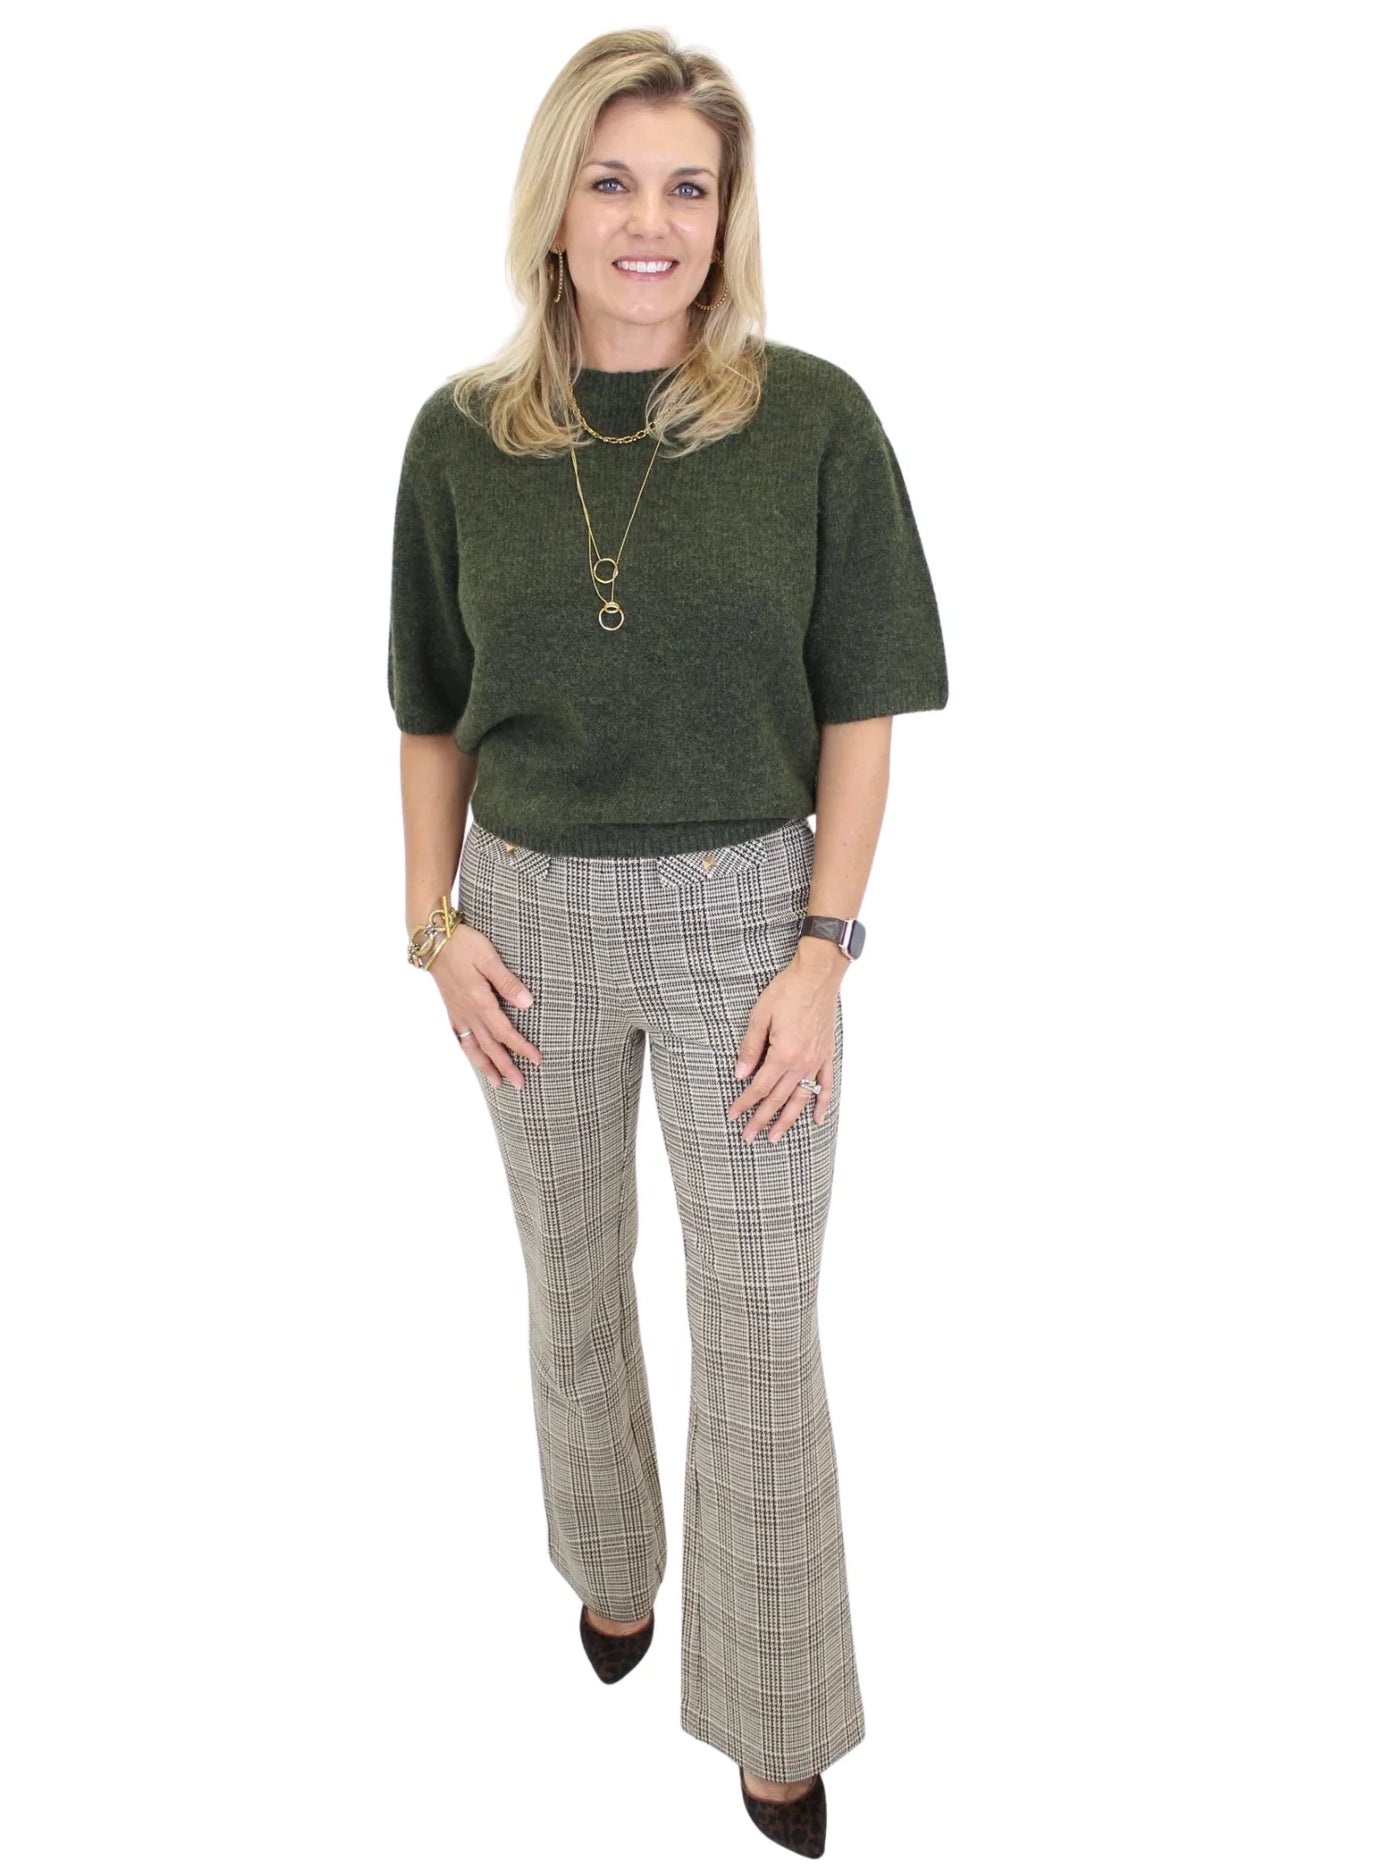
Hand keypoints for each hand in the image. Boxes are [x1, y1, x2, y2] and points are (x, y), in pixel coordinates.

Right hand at [430, 924, 540, 1088]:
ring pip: (472, 1046)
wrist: (432, 939)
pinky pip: (459, 1036)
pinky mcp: (450, 1006)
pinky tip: (473, 1056)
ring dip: (486, 1065)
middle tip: (521, 1085)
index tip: (537, 1060)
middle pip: (490, 1046)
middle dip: (506, 1066)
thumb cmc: (463, 943)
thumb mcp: (489, 957)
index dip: (521, 1048)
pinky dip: (468, 1050)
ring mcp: (457, 1011)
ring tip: (497, 1082)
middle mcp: (467, 1011)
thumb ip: (507, 982)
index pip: (505, 1032)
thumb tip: (527, 1004)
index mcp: (479, 1001)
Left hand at [726, 949, 842, 1143]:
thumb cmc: (787, 991)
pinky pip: (826, 1085)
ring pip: (801, 1098)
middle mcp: (801, 1062)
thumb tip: (740, 1074)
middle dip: (762, 1120)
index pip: (758, 1087)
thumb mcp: (759, 1016)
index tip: (733, 1116)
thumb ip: (750, 1048)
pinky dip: (823, 1103)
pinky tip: (817, 1118)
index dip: (744, 1104)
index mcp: (782, 1054)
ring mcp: (816, 1060)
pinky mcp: (827, 1055)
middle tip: (749, 1137)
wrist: (817, 976)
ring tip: (776, 1136)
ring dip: (788, 1119)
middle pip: (778, 1098)